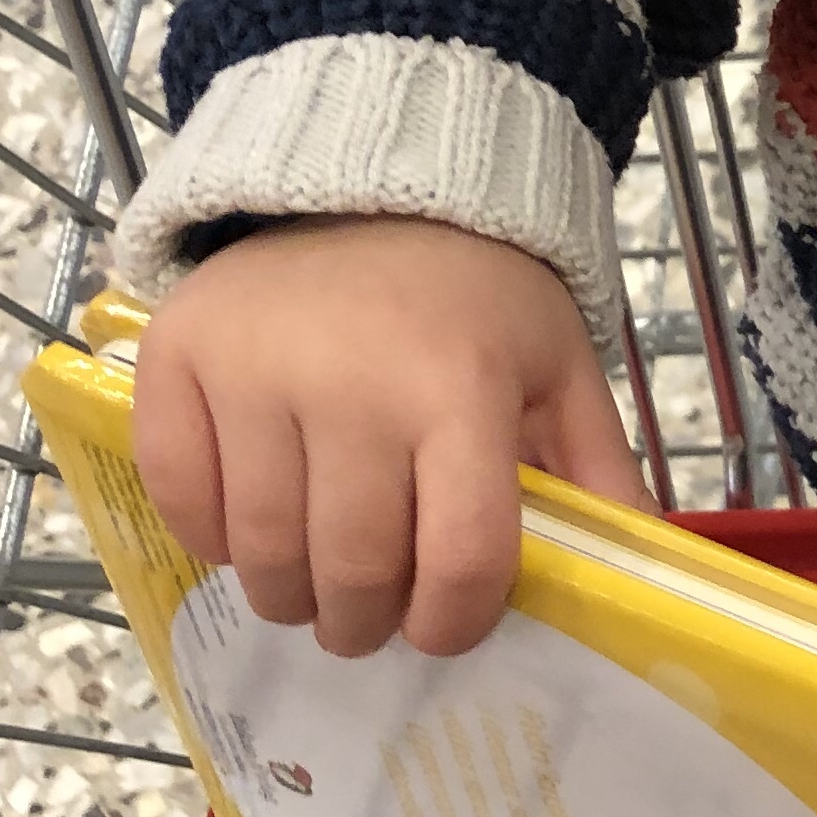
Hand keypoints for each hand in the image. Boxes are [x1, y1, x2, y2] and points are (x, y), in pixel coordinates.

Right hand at [133, 215, 648, 660]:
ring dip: (291, 596)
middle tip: (372, 622)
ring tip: (315, 589)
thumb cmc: (475, 296)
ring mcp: (252, 372)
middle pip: (352, 570)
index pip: (459, 556)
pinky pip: (183, 499)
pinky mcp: (176, 362)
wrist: (369, 187)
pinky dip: (212, 540)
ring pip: (262, 553)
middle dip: (366, 624)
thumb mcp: (558, 367)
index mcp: (461, 388)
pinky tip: (251, 530)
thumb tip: (640, 571)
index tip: (446, 629)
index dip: (455, 621)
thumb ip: (597, 470)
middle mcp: (351, 382)